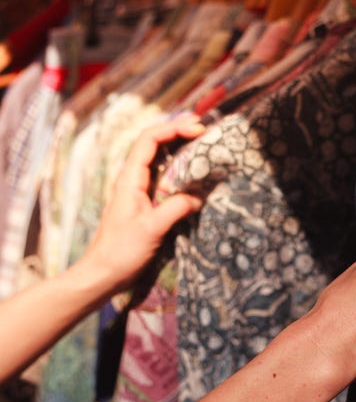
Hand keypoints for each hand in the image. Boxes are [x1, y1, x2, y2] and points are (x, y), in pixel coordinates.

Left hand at [80, 114, 205, 294]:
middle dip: (178, 131)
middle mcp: (133, 180)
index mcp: (130, 179)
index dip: (173, 129)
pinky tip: (194, 172)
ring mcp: (139, 191)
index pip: (149, 140)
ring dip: (179, 148)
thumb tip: (198, 196)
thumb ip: (175, 208)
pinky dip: (180, 169)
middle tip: (204, 127)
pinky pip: (164, 178)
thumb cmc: (122, 252)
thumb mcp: (151, 229)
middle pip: (154, 144)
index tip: (198, 128)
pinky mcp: (146, 204)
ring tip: (202, 142)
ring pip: (159, 160)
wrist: (104, 274)